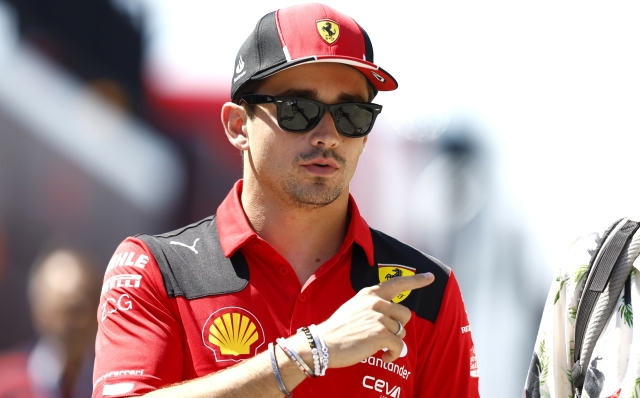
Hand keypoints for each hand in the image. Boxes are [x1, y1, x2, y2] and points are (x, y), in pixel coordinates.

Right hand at [315, 272, 433, 366]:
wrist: (323, 344)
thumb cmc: (338, 330)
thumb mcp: (354, 308)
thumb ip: (372, 306)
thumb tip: (392, 317)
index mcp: (370, 294)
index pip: (397, 283)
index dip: (416, 280)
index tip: (430, 277)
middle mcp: (375, 302)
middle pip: (405, 314)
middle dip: (398, 327)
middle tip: (382, 335)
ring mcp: (378, 317)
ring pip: (401, 331)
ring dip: (393, 342)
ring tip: (379, 347)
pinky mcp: (380, 334)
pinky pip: (399, 346)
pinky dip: (394, 354)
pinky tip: (384, 356)